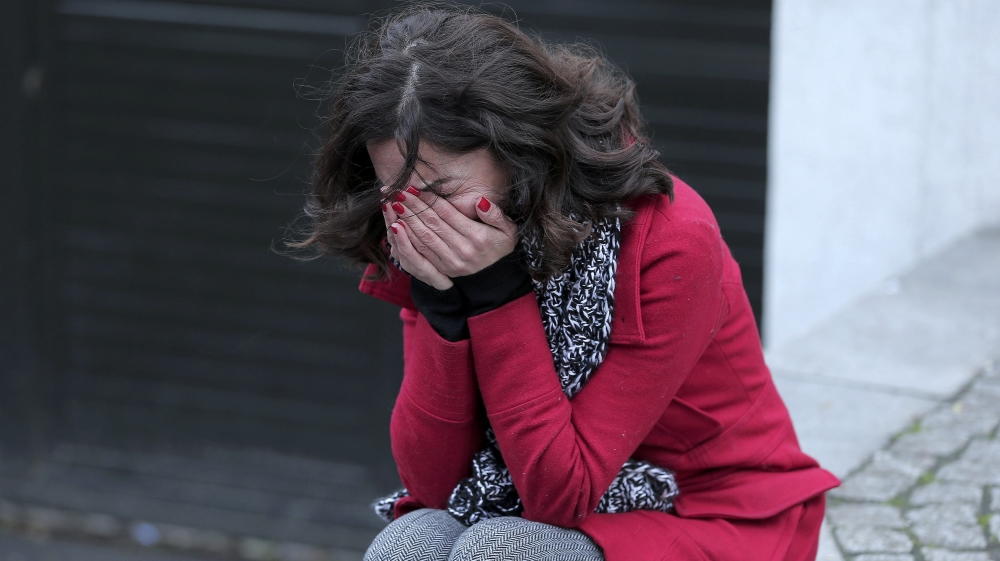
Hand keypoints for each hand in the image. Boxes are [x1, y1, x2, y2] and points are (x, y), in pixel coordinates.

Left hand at [382, 186, 517, 283]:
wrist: (498, 272)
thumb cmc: (500, 243)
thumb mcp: (507, 228)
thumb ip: (495, 214)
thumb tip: (479, 201)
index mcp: (478, 238)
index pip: (447, 213)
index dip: (429, 199)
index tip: (414, 187)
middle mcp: (463, 251)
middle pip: (432, 224)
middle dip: (413, 206)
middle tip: (398, 191)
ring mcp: (452, 263)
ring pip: (424, 237)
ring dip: (407, 219)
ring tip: (395, 203)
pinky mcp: (443, 270)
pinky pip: (422, 251)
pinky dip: (408, 237)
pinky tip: (398, 224)